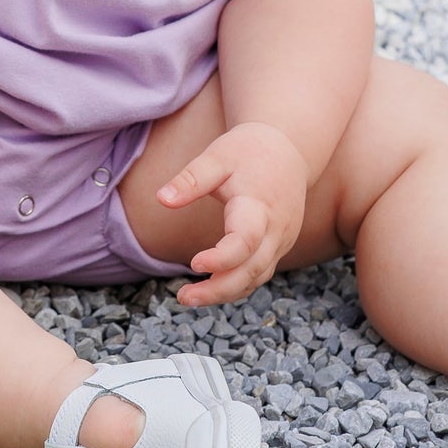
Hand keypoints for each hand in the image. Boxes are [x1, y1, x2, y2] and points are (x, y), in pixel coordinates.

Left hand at [157, 122, 308, 306]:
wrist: (287, 150)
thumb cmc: (246, 152)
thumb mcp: (216, 157)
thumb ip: (190, 179)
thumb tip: (161, 199)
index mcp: (259, 205)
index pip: (246, 239)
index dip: (222, 257)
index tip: (194, 264)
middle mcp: (277, 229)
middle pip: (252, 269)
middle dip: (219, 288)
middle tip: (183, 297)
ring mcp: (282, 240)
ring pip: (257, 277)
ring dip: (225, 292)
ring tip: (189, 297)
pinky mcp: (279, 246)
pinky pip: (260, 273)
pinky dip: (237, 285)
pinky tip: (211, 288)